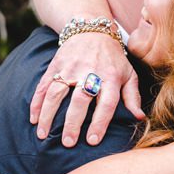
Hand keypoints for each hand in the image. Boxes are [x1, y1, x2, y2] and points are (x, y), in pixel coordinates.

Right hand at [31, 32, 142, 146]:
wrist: (92, 30)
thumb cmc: (113, 59)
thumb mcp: (129, 74)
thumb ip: (132, 97)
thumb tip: (139, 118)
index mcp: (111, 77)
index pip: (107, 103)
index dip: (100, 122)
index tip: (92, 141)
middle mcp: (90, 72)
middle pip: (80, 100)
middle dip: (72, 123)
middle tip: (67, 143)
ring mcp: (70, 68)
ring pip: (56, 93)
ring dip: (47, 115)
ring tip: (42, 135)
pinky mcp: (55, 65)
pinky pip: (43, 85)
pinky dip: (36, 102)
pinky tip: (33, 118)